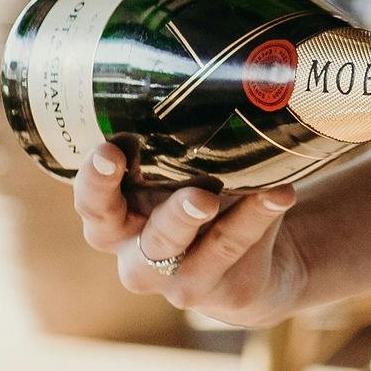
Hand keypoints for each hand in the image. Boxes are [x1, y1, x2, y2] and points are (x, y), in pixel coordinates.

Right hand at [72, 147, 309, 328]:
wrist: (256, 256)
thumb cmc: (208, 195)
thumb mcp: (191, 173)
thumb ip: (186, 143)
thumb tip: (216, 78)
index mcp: (115, 215)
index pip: (91, 199)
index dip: (94, 179)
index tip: (109, 150)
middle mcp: (131, 252)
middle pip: (115, 231)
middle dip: (137, 203)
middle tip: (180, 189)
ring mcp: (167, 278)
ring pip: (172, 247)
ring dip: (190, 217)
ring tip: (210, 195)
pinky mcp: (210, 292)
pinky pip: (229, 248)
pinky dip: (255, 217)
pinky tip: (279, 193)